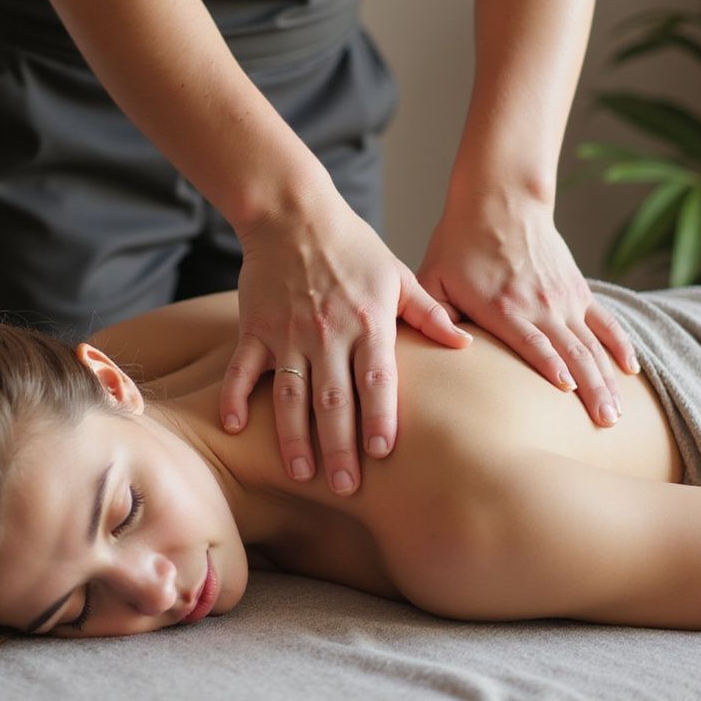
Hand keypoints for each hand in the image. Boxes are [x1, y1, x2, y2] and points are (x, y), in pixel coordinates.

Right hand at [219, 196, 471, 494]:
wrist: (294, 213)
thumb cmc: (352, 244)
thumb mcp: (397, 274)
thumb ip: (429, 313)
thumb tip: (465, 344)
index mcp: (367, 323)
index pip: (377, 381)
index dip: (380, 419)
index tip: (383, 454)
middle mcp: (327, 333)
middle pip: (335, 400)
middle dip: (341, 447)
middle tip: (347, 487)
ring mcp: (287, 332)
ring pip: (291, 394)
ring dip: (295, 436)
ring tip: (303, 472)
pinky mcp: (254, 327)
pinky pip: (242, 369)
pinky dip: (234, 397)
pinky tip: (234, 427)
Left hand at [417, 188, 638, 426]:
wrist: (500, 201)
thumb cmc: (459, 244)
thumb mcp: (433, 277)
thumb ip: (433, 315)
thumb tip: (444, 349)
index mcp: (502, 306)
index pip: (531, 341)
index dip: (550, 365)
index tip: (567, 391)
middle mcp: (539, 304)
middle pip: (572, 352)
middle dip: (590, 389)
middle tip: (606, 424)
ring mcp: (563, 298)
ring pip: (593, 344)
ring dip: (607, 379)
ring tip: (617, 413)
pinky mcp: (577, 290)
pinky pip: (606, 323)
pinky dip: (620, 346)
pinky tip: (632, 370)